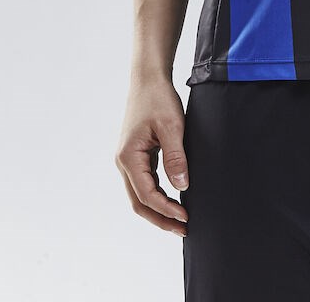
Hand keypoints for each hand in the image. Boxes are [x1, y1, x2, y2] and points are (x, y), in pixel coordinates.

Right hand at [114, 76, 189, 236]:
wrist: (148, 79)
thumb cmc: (158, 99)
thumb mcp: (172, 127)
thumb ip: (176, 157)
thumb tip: (182, 186)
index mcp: (129, 157)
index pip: (147, 194)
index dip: (166, 209)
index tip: (185, 217)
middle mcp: (124, 162)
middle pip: (139, 202)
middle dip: (160, 218)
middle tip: (183, 229)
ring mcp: (128, 159)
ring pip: (141, 194)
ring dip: (159, 209)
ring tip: (180, 220)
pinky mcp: (136, 155)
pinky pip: (145, 182)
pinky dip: (158, 195)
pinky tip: (173, 199)